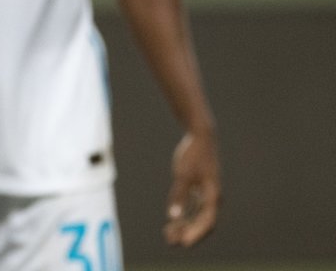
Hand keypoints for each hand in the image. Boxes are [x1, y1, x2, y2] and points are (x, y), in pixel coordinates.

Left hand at [164, 130, 219, 246]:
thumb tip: (172, 216)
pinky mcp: (199, 189)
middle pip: (202, 222)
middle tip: (170, 241)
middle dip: (187, 232)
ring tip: (168, 235)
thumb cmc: (193, 154)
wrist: (201, 137)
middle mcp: (212, 198)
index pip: (207, 221)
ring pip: (196, 217)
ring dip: (184, 226)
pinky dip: (184, 216)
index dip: (196, 233)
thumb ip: (179, 195)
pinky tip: (172, 222)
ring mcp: (206, 194)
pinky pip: (193, 208)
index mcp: (213, 195)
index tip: (183, 243)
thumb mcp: (183, 174)